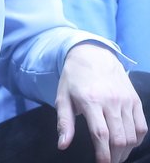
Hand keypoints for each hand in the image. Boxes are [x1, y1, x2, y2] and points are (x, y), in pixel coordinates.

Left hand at [56, 43, 146, 162]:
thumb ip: (64, 122)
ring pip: (132, 135)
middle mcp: (111, 100)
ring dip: (125, 151)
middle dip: (114, 157)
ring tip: (116, 156)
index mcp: (91, 100)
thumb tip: (63, 145)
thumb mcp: (63, 96)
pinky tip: (128, 143)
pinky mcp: (134, 98)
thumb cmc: (75, 77)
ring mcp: (125, 99)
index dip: (103, 155)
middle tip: (108, 161)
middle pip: (119, 139)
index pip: (101, 135)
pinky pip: (142, 126)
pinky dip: (137, 139)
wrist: (92, 53)